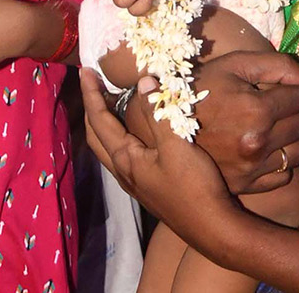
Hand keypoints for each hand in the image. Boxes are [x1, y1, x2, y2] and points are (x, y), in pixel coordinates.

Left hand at [81, 69, 240, 245]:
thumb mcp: (177, 145)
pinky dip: (121, 137)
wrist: (213, 228)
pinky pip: (124, 156)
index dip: (91, 94)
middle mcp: (124, 172)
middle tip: (94, 85)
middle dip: (92, 108)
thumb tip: (143, 82)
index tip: (85, 71)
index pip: (99, 120)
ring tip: (113, 103)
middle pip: (96, 136)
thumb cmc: (195, 187)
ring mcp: (135, 183)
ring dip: (105, 124)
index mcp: (125, 159)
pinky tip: (137, 132)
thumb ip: (158, 113)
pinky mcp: (148, 188)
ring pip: (109, 148)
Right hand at [189, 51, 298, 193]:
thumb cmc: (200, 88)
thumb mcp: (234, 64)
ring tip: (269, 128)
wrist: (164, 123)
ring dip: (290, 138)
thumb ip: (278, 66)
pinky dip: (279, 162)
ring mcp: (252, 167)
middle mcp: (257, 141)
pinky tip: (262, 149)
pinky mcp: (246, 184)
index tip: (274, 90)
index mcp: (256, 109)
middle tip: (271, 107)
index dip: (290, 90)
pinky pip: (284, 176)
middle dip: (292, 112)